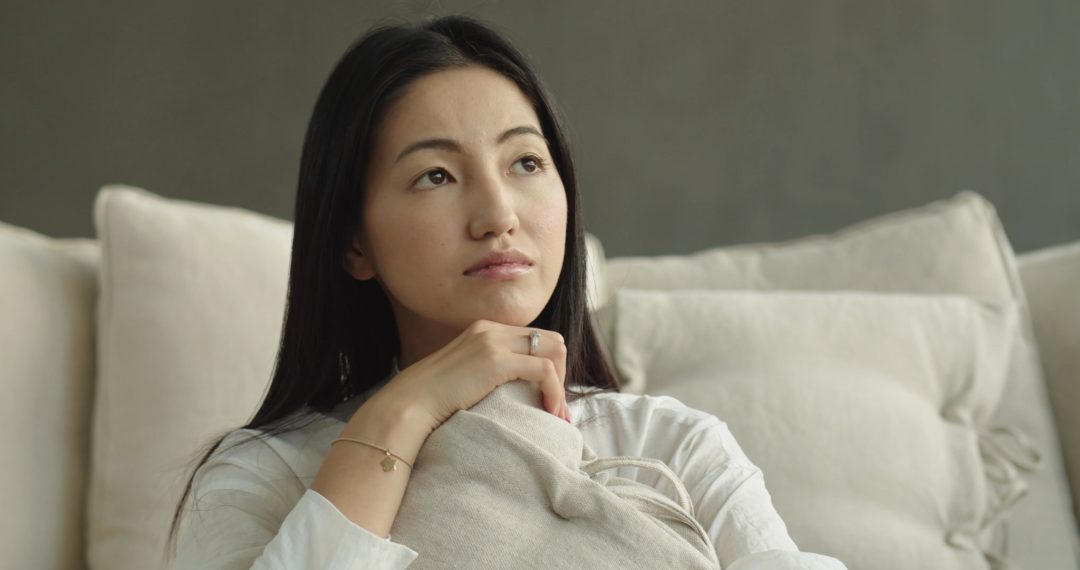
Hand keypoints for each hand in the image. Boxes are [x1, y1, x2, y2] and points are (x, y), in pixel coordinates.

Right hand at [381, 319, 568, 432]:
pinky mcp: (496, 361)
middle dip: (561, 372)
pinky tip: (549, 411)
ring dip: (561, 384)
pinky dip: (554, 391)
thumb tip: (516, 389)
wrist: (409, 404)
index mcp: (485, 330)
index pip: (535, 338)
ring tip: (556, 413)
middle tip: (554, 405)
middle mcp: (491, 329)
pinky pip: (544, 370)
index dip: (550, 367)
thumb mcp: (467, 375)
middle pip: (551, 340)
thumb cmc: (434, 399)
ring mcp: (493, 342)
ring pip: (554, 351)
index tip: (548, 397)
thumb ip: (489, 371)